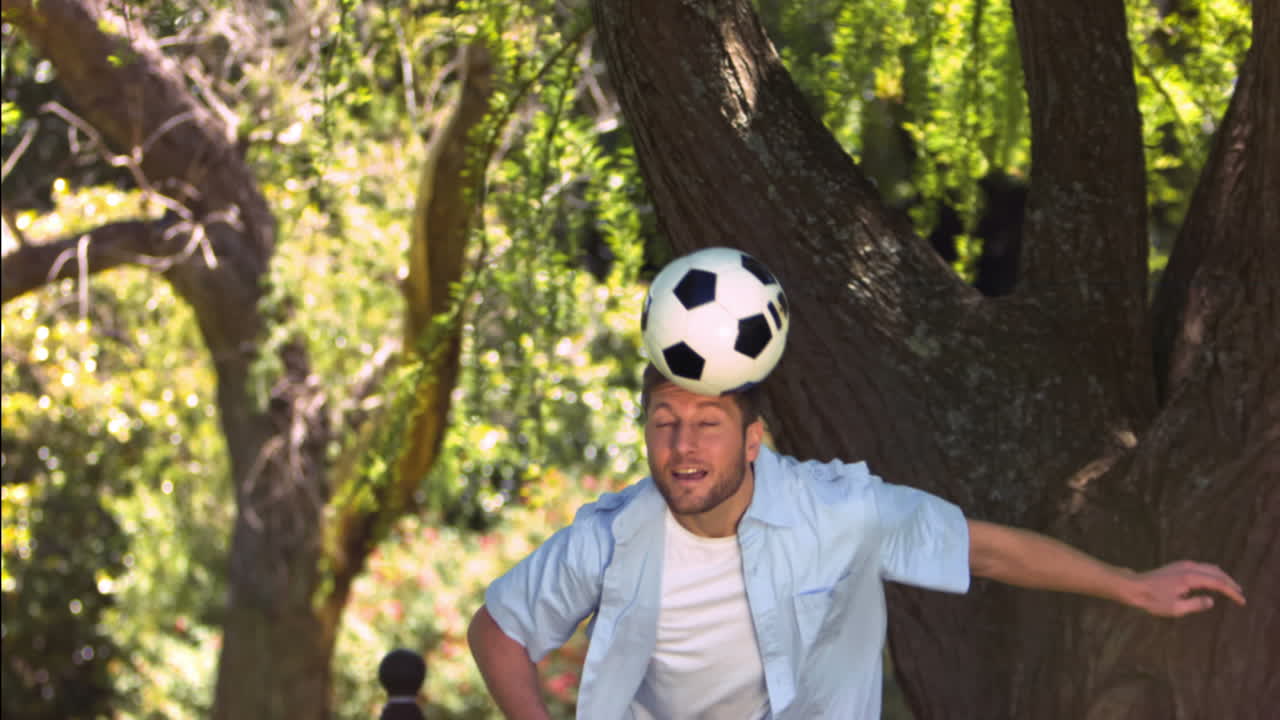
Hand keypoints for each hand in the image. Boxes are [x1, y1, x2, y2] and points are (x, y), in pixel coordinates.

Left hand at [1130, 561, 1245, 616]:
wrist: (1133, 587)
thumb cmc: (1152, 600)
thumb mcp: (1175, 608)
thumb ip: (1196, 604)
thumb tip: (1212, 601)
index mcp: (1190, 578)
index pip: (1218, 583)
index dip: (1232, 592)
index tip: (1242, 601)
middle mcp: (1189, 567)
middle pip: (1217, 572)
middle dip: (1230, 583)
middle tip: (1240, 594)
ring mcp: (1183, 565)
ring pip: (1210, 567)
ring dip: (1222, 577)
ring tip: (1231, 588)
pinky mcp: (1178, 566)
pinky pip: (1202, 567)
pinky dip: (1212, 573)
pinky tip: (1213, 580)